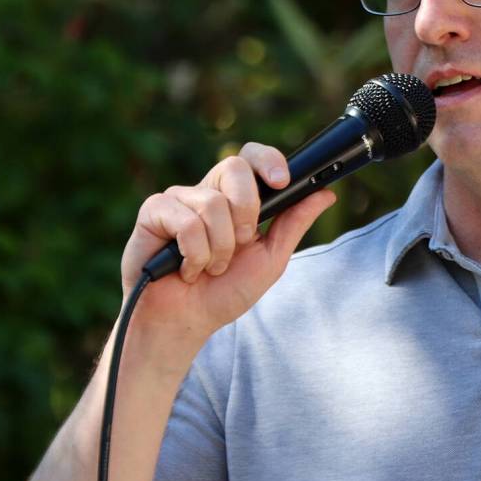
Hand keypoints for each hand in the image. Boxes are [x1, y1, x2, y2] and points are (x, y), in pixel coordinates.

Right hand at [120, 143, 335, 342]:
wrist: (186, 322)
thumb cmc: (223, 292)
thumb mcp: (270, 260)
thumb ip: (293, 224)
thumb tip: (326, 194)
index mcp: (235, 199)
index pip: (251, 158)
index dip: (268, 160)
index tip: (283, 182)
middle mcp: (206, 192)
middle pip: (234, 166)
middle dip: (247, 210)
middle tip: (241, 243)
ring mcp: (178, 200)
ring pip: (213, 203)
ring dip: (219, 248)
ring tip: (209, 268)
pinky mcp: (153, 212)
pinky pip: (186, 222)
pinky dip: (194, 255)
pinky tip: (186, 268)